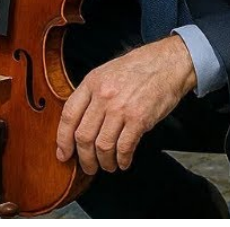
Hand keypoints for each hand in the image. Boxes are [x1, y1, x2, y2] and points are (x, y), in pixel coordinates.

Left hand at [56, 37, 197, 175]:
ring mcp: (121, 107)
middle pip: (83, 136)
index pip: (69, 115)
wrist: (167, 63)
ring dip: (104, 162)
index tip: (63, 153)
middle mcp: (103, 95)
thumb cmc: (138, 68)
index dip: (62, 139)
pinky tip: (123, 162)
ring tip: (108, 166)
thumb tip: (78, 123)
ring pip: (102, 146)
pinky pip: (124, 148)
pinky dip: (122, 160)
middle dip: (84, 158)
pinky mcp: (139, 119)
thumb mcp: (106, 72)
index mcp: (92, 82)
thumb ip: (91, 94)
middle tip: (88, 167)